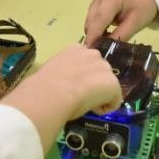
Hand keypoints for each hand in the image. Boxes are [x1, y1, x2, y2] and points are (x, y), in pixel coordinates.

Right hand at [1, 44, 122, 150]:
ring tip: (83, 103)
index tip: (71, 87)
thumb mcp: (51, 72)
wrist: (52, 92)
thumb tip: (56, 86)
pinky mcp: (113, 85)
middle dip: (93, 84)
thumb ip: (60, 73)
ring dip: (99, 95)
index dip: (81, 76)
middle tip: (78, 97)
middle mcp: (93, 54)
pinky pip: (113, 101)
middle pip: (100, 71)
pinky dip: (104, 108)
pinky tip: (90, 109)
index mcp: (75, 49)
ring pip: (107, 85)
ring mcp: (105, 69)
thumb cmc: (44, 84)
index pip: (85, 62)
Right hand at [83, 0, 158, 46]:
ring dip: (94, 34)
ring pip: (89, 22)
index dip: (94, 34)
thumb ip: (120, 36)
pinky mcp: (93, 6)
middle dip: (93, 37)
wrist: (142, 0)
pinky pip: (90, 22)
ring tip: (105, 43)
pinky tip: (105, 34)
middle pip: (91, 21)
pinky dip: (95, 30)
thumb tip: (106, 49)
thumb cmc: (141, 10)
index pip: (100, 18)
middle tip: (100, 52)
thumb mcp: (135, 25)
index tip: (90, 49)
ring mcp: (95, 1)